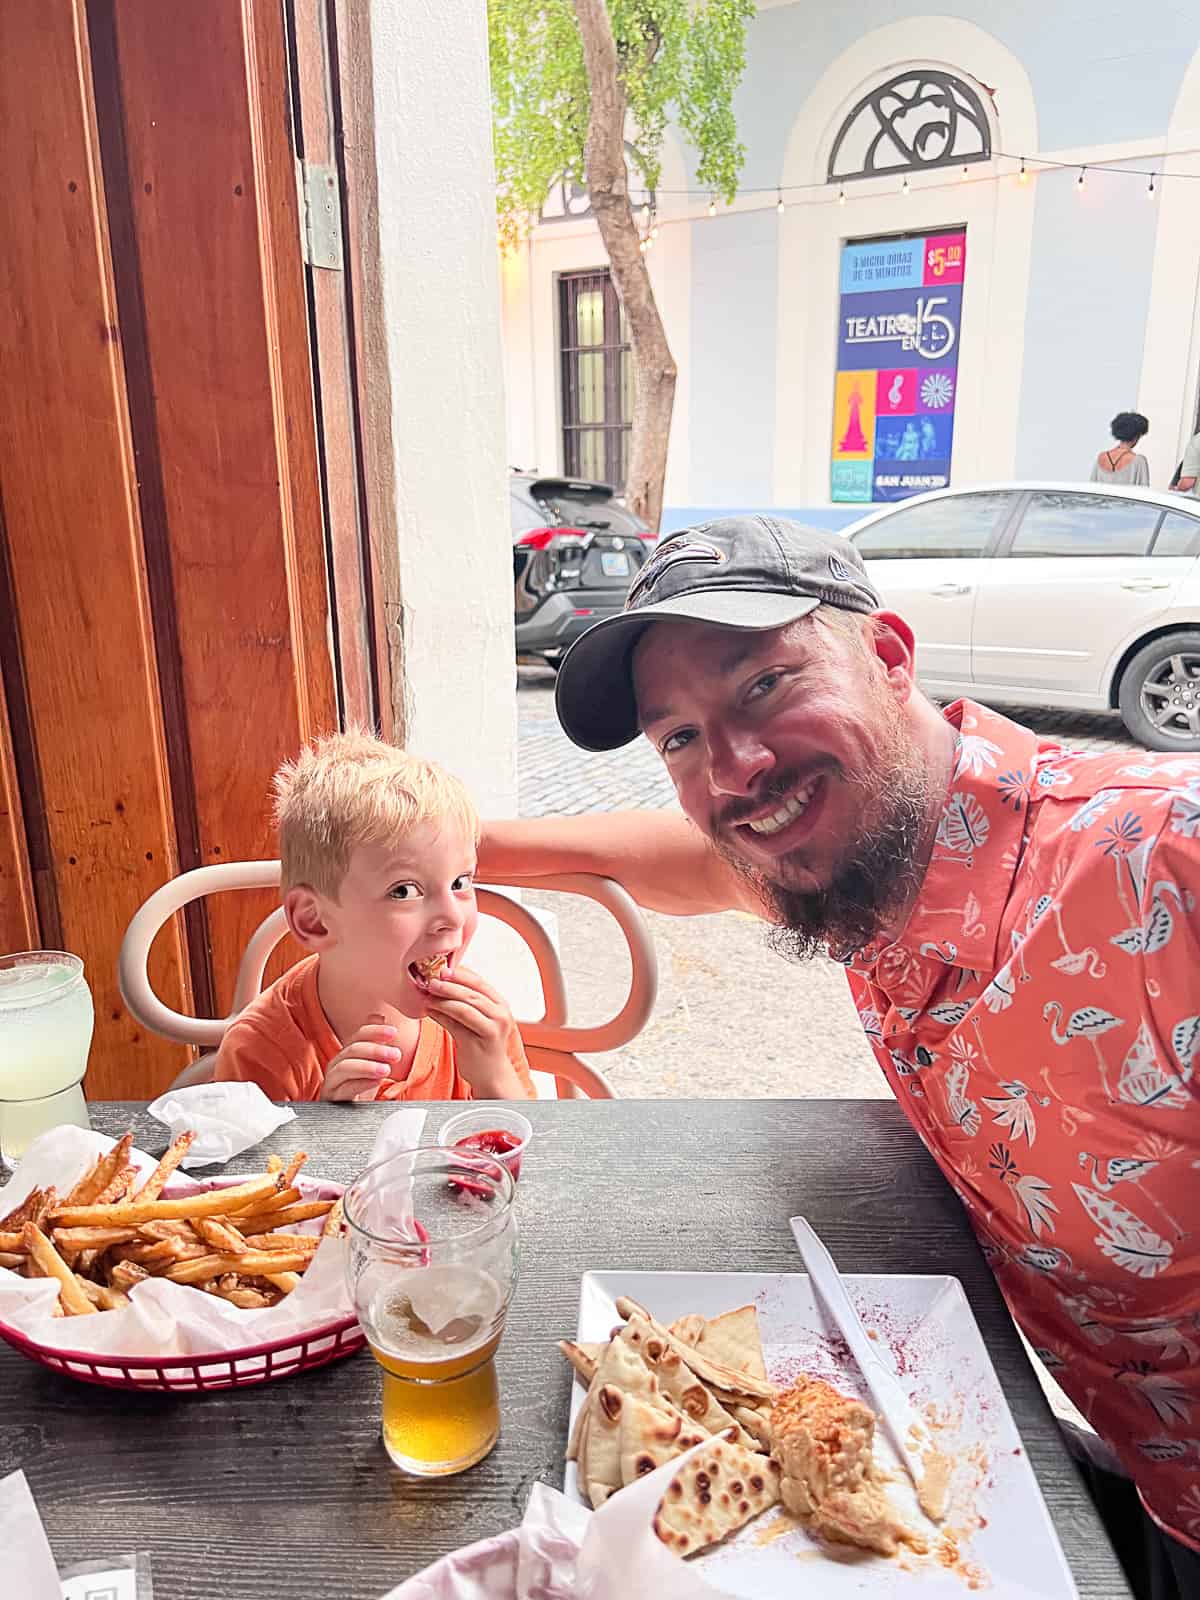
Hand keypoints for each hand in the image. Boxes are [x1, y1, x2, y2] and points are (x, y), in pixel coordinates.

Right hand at [320, 1014, 403, 1101]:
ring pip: (345, 1068)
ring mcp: (332, 1083)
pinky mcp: (333, 1100)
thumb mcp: (370, 1064)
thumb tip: (380, 1015)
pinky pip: (344, 1089)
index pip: (358, 1036)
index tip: (394, 1032)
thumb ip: (374, 1041)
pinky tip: (376, 1082)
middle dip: (375, 1050)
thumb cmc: (359, 1088)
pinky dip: (362, 1084)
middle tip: (396, 1054)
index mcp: (346, 1055)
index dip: (375, 1031)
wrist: (348, 1117)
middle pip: (351, 1050)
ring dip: (367, 1066)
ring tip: (386, 1069)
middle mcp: (336, 1065)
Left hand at [423, 966, 524, 1097]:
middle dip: (449, 985)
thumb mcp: (479, 1019)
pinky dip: (440, 1015)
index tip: (442, 968)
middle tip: (431, 980)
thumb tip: (441, 982)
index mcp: (501, 1005)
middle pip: (472, 994)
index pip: (480, 983)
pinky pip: (455, 1025)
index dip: (461, 974)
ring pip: (464, 1008)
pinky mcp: (477, 1044)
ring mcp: (491, 1030)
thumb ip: (466, 1002)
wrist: (492, 1074)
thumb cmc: (483, 1044)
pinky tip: (429, 1010)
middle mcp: (500, 1016)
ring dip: (443, 999)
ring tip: (428, 994)